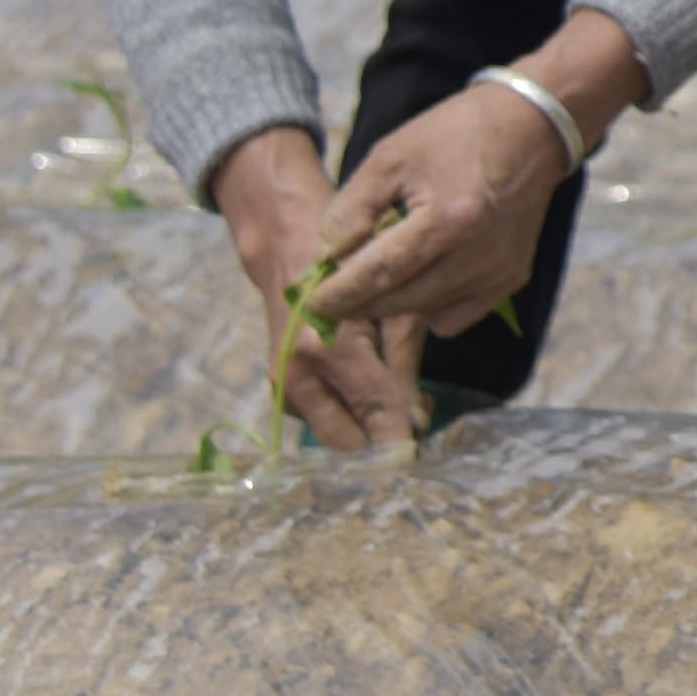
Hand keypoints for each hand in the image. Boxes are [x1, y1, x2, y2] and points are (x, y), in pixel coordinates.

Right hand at [207, 127, 421, 451]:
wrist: (289, 241)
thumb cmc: (354, 262)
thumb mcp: (394, 306)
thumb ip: (404, 365)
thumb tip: (417, 423)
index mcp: (331, 349)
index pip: (374, 413)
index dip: (400, 441)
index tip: (421, 454)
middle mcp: (299, 372)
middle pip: (345, 440)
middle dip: (380, 440)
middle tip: (414, 425)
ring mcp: (281, 381)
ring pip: (330, 432)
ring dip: (361, 430)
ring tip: (395, 403)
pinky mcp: (276, 384)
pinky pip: (315, 417)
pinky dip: (342, 414)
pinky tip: (366, 392)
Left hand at [297, 37, 621, 357]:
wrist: (532, 128)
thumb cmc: (455, 134)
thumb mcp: (390, 157)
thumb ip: (351, 210)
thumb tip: (326, 258)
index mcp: (447, 219)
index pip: (379, 274)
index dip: (339, 293)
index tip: (310, 300)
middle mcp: (477, 255)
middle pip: (399, 303)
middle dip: (358, 304)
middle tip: (331, 293)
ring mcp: (498, 272)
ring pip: (425, 315)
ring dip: (393, 304)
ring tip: (378, 273)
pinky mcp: (510, 279)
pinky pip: (455, 316)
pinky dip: (429, 305)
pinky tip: (421, 275)